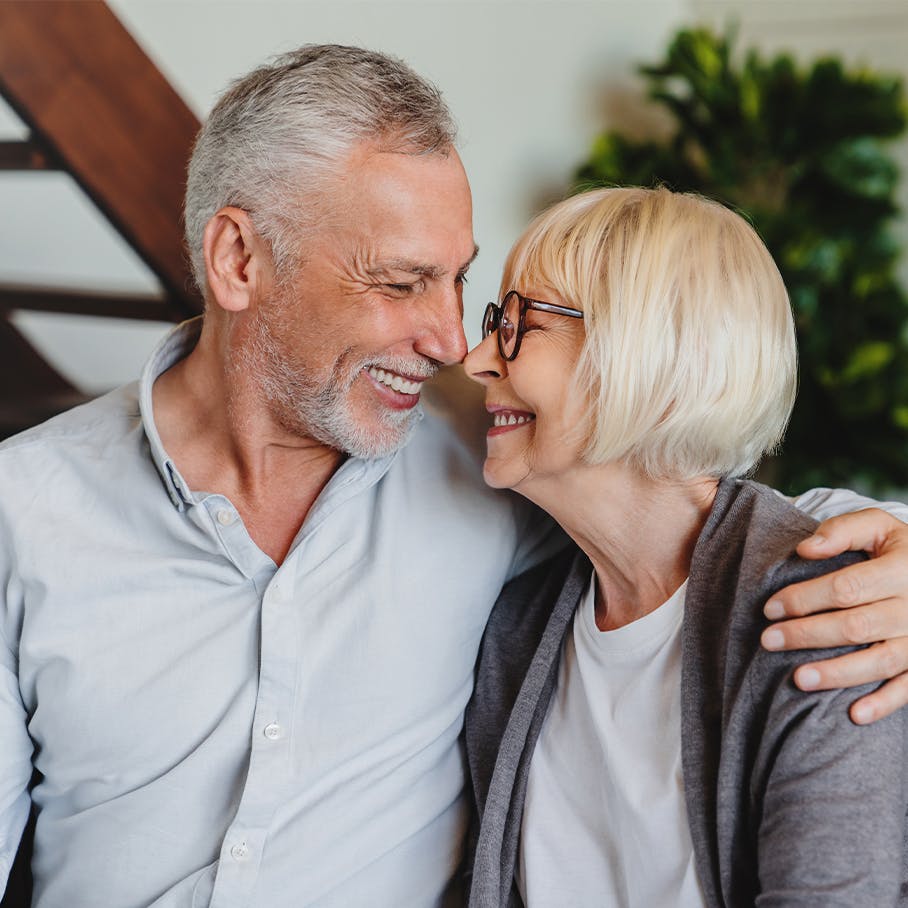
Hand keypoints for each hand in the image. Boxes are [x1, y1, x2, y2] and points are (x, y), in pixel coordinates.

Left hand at [759, 508, 907, 723]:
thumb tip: (805, 549)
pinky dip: (885, 703)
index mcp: (902, 569)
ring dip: (838, 673)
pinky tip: (854, 714)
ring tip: (798, 679)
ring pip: (880, 661)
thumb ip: (842, 531)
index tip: (770, 608)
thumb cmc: (897, 550)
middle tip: (768, 641)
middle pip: (856, 626)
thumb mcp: (877, 526)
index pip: (846, 587)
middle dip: (807, 635)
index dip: (805, 599)